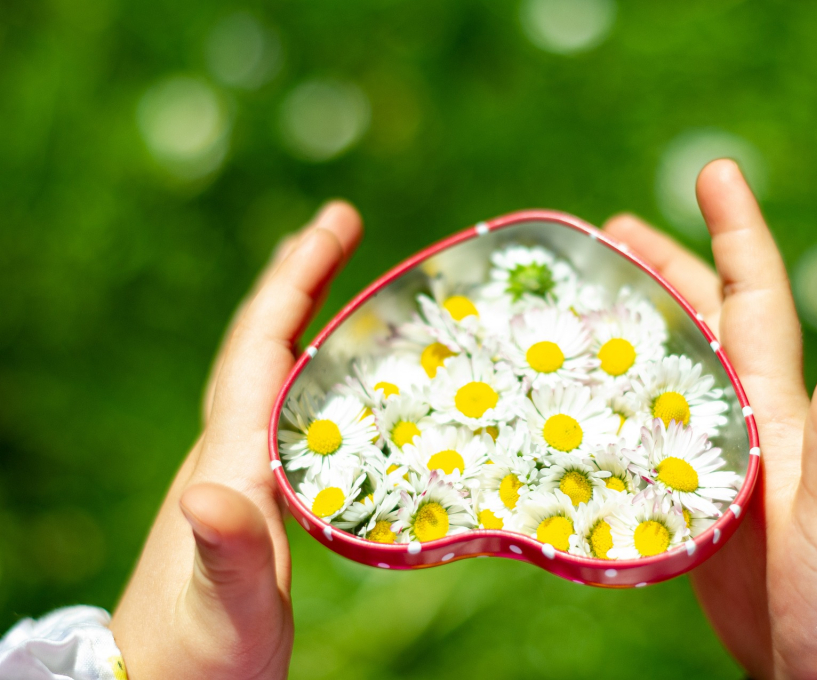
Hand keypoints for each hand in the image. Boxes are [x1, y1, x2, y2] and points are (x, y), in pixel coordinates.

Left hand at [110, 202, 362, 679]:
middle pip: (264, 343)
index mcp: (233, 457)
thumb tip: (202, 491)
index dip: (294, 281)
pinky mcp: (262, 496)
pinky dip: (319, 374)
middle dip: (302, 278)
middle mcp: (233, 450)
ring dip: (309, 317)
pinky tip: (345, 383)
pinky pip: (293, 411)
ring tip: (345, 281)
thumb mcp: (225, 607)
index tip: (334, 225)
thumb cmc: (203, 655)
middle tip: (343, 225)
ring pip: (276, 373)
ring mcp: (245, 471)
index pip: (261, 348)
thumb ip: (225, 553)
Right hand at [604, 160, 816, 679]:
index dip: (735, 232)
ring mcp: (719, 459)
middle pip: (702, 322)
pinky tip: (585, 405)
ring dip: (633, 332)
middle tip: (612, 233)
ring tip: (584, 306)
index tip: (716, 173)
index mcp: (779, 404)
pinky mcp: (694, 502)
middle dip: (664, 268)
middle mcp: (747, 418)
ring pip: (669, 375)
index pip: (755, 298)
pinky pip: (649, 439)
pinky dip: (619, 410)